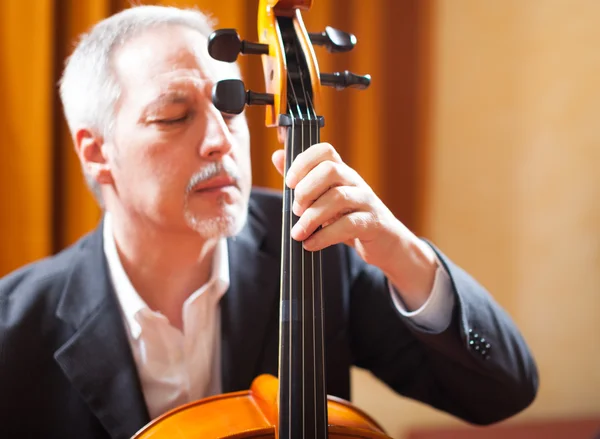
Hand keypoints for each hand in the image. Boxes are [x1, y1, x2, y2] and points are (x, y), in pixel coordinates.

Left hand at [271, 143, 437, 308]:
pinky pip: (348, 225)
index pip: (325, 151)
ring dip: (312, 217)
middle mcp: (355, 182)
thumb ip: (303, 180)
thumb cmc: (352, 219)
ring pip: (338, 197)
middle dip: (306, 190)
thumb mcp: (327, 199)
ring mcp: (366, 201)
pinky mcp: (373, 223)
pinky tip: (311, 244)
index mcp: (342, 173)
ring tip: (299, 233)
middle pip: (330, 170)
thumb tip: (278, 156)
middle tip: (295, 210)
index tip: (289, 182)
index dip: (303, 162)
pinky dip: (324, 236)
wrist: (386, 244)